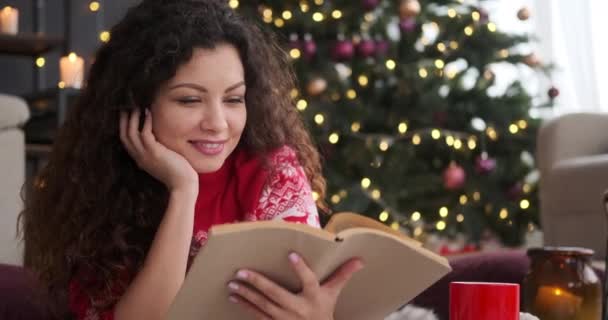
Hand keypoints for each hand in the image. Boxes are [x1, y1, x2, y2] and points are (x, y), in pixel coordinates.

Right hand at [119, 108, 197, 193]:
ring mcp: (145, 155)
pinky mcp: (155, 153)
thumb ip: (157, 151)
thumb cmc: (177, 173)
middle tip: (126, 106)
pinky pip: (145, 134)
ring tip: (136, 106)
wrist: (183, 184)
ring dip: (133, 118)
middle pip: (124, 136)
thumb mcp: (162, 160)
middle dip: (124, 120)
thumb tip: (158, 141)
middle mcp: (139, 157)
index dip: (124, 127)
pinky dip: (146, 122)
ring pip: (131, 133)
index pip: (126, 141)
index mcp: (140, 159)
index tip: (126, 115)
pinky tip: (149, 113)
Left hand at [227, 252, 363, 319]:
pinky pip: (258, 316)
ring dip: (246, 295)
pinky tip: (234, 298)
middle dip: (258, 283)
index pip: (308, 280)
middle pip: (276, 294)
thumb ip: (342, 275)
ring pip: (262, 306)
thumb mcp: (333, 293)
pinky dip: (245, 307)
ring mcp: (285, 319)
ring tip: (232, 284)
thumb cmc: (324, 311)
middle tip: (241, 272)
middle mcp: (298, 308)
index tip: (291, 255)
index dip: (300, 268)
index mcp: (314, 296)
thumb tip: (360, 260)